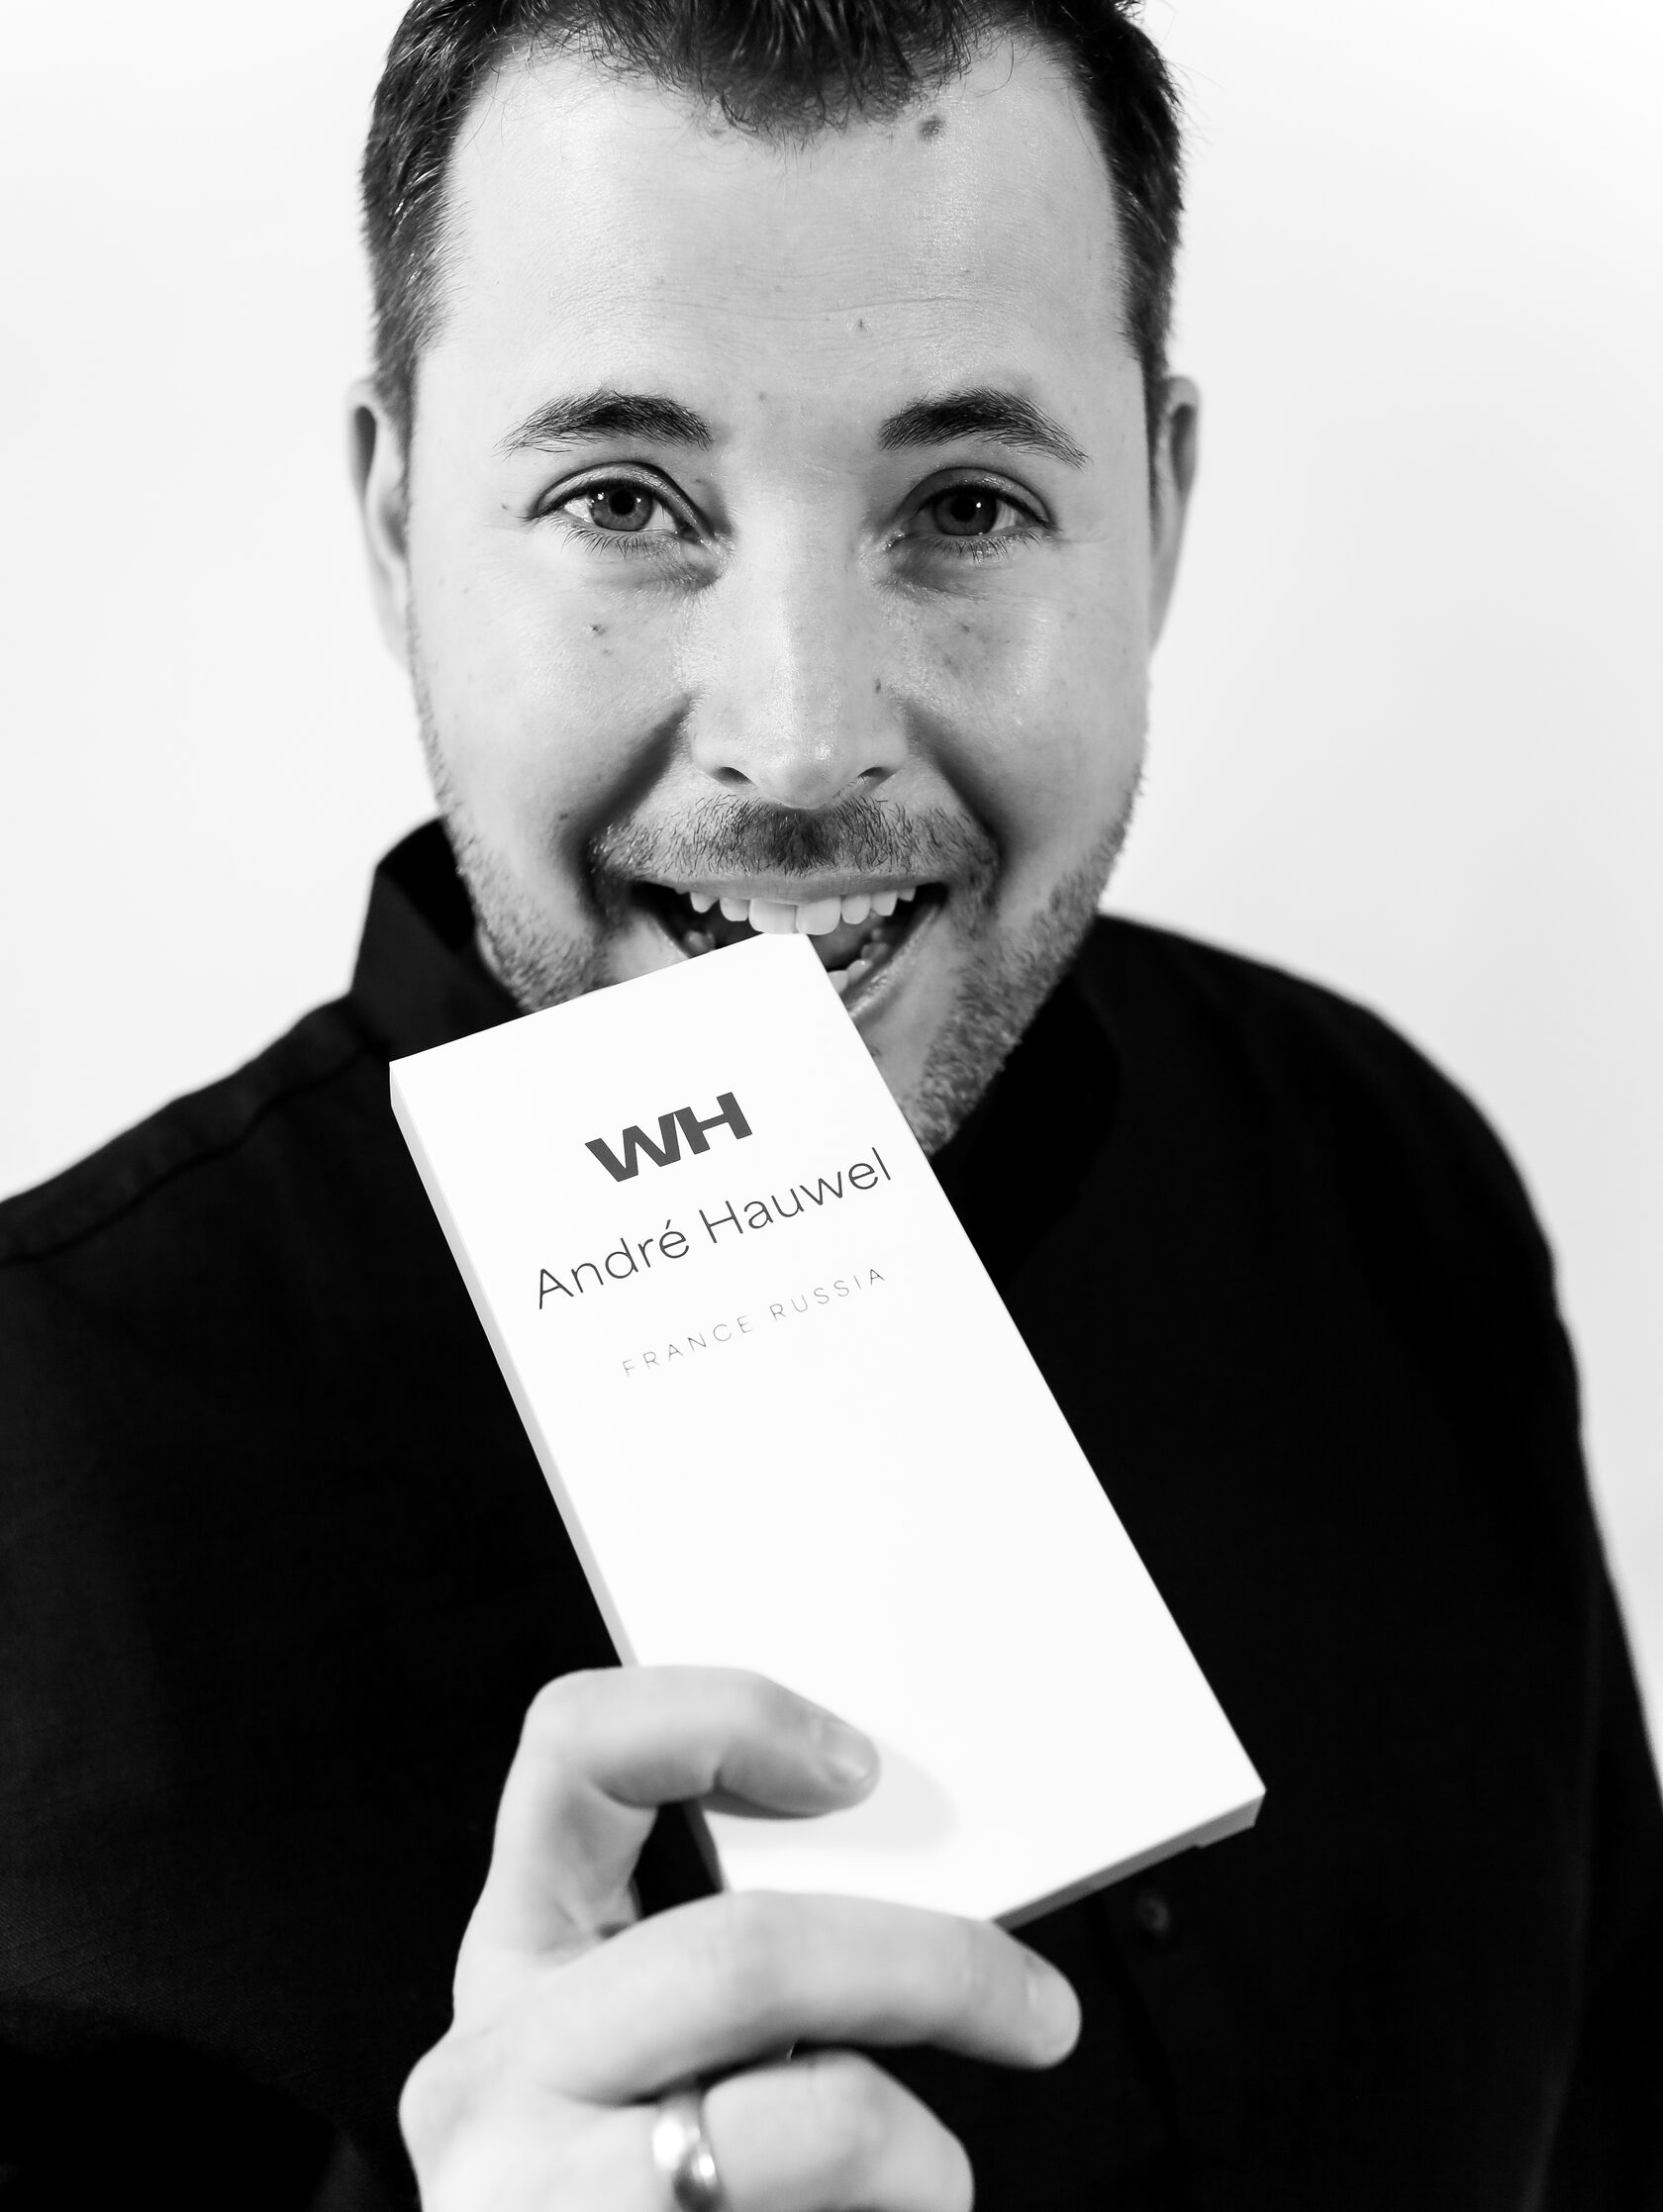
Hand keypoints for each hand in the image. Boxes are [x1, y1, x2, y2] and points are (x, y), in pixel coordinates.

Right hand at [400, 1666, 1080, 2209]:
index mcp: (514, 1960)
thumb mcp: (633, 2050)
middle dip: (928, 1967)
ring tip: (928, 2185)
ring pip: (824, 2119)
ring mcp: (537, 2189)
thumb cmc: (623, 2200)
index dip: (725, 1718)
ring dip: (923, 2156)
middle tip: (1034, 2009)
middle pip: (748, 1950)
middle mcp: (498, 2063)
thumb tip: (907, 1894)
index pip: (577, 1749)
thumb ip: (719, 1964)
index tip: (856, 1768)